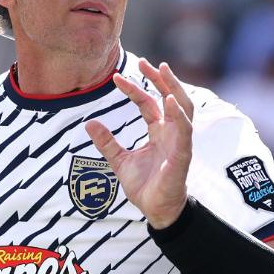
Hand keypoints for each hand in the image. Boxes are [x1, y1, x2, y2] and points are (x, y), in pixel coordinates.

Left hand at [85, 61, 193, 228]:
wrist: (156, 210)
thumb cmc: (144, 187)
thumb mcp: (119, 161)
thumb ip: (107, 142)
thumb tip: (89, 122)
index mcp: (159, 132)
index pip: (149, 103)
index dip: (134, 89)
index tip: (116, 77)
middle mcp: (171, 133)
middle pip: (171, 98)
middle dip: (160, 79)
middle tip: (145, 62)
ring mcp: (179, 142)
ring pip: (183, 108)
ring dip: (174, 88)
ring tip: (162, 70)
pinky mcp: (183, 155)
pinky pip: (184, 131)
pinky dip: (179, 115)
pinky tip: (169, 101)